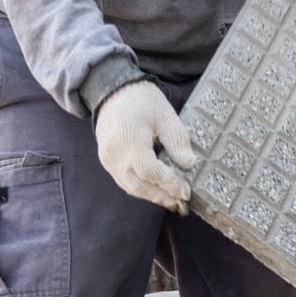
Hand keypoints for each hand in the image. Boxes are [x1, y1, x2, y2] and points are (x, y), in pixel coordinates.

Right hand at [94, 82, 197, 211]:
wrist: (112, 91)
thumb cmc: (141, 100)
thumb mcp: (165, 115)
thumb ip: (176, 141)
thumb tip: (188, 165)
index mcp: (129, 140)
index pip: (150, 171)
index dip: (169, 184)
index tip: (187, 192)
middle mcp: (115, 155)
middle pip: (139, 186)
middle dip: (162, 197)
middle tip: (183, 205)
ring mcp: (108, 160)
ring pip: (131, 187)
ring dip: (153, 196)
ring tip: (173, 203)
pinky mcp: (107, 162)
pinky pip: (125, 181)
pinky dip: (143, 189)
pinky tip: (158, 191)